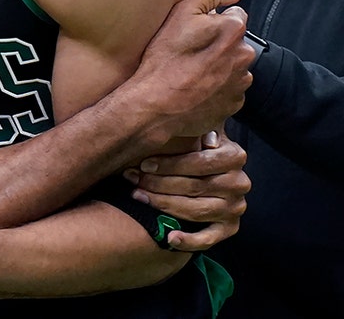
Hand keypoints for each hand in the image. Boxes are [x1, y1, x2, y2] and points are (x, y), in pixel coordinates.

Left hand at [124, 130, 248, 251]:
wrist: (210, 171)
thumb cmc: (195, 149)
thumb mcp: (198, 134)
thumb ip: (197, 131)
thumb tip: (208, 139)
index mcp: (235, 156)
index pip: (200, 162)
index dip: (170, 165)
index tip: (144, 164)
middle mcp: (240, 183)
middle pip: (195, 187)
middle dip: (159, 183)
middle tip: (133, 179)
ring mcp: (235, 207)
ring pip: (196, 210)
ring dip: (163, 205)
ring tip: (138, 196)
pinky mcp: (229, 228)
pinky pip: (209, 239)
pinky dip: (189, 241)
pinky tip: (169, 238)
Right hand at [131, 0, 252, 143]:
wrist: (155, 104)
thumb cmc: (164, 59)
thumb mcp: (180, 14)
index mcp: (233, 31)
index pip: (235, 16)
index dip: (214, 22)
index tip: (196, 33)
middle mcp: (243, 56)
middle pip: (234, 43)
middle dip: (218, 45)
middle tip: (190, 54)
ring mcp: (240, 83)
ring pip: (232, 68)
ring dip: (218, 68)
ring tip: (191, 73)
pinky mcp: (233, 104)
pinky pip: (228, 91)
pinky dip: (216, 90)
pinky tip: (195, 88)